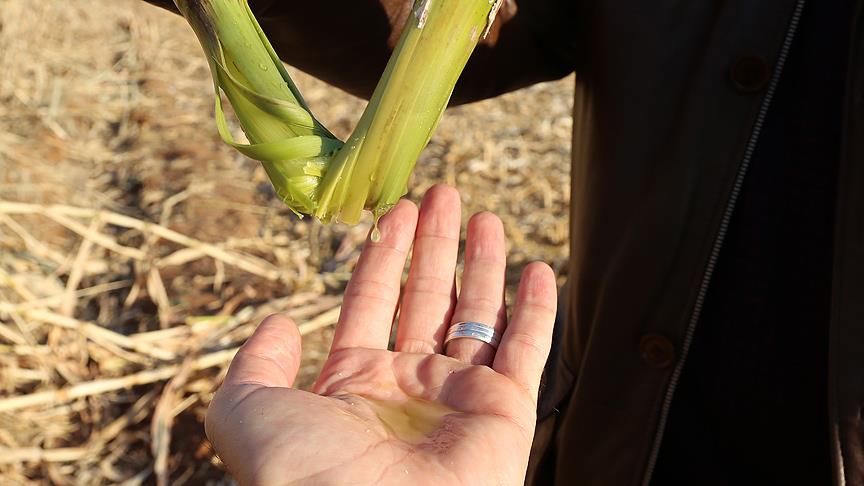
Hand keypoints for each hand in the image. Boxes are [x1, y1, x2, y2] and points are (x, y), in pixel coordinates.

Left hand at [206, 185, 557, 484]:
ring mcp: (459, 398)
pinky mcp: (506, 412)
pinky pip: (528, 351)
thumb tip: (278, 324)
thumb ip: (255, 364)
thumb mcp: (245, 413)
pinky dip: (538, 311)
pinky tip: (539, 269)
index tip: (397, 208)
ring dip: (483, 265)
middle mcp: (409, 386)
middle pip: (426, 296)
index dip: (385, 252)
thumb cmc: (304, 476)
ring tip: (485, 216)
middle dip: (434, 243)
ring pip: (478, 315)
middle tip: (443, 193)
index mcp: (353, 381)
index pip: (373, 298)